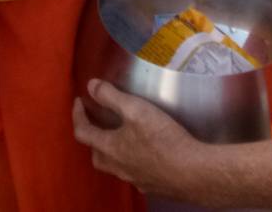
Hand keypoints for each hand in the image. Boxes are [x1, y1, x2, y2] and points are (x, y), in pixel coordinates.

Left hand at [73, 80, 271, 206]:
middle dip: (93, 137)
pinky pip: (135, 173)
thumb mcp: (135, 109)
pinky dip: (133, 161)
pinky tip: (146, 154)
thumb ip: (111, 96)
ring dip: (113, 151)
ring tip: (123, 137)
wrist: (193, 173)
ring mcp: (135, 179)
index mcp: (110, 148)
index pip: (83, 132)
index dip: (78, 115)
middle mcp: (118, 167)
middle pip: (96, 154)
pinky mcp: (152, 186)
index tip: (79, 101)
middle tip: (99, 122)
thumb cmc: (162, 139)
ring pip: (116, 166)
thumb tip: (91, 86)